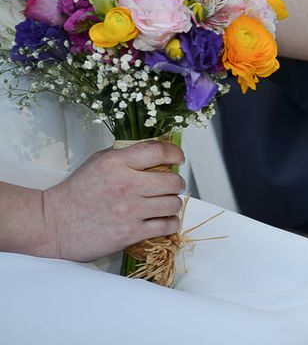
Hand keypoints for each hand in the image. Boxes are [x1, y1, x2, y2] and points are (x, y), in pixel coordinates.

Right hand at [42, 141, 185, 261]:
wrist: (53, 224)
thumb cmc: (76, 192)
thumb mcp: (98, 162)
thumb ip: (125, 155)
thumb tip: (154, 151)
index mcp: (116, 163)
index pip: (158, 151)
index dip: (174, 153)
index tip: (178, 158)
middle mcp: (126, 185)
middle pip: (172, 181)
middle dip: (177, 183)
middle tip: (173, 185)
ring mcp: (129, 210)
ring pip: (172, 204)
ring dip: (174, 204)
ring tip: (167, 204)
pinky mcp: (130, 233)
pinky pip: (166, 226)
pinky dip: (170, 223)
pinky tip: (165, 220)